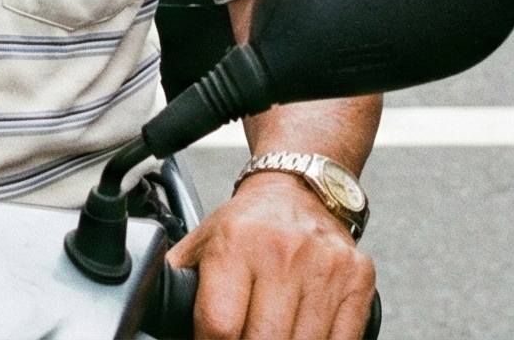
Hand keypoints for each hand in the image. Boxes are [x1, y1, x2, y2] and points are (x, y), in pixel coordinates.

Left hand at [172, 175, 375, 339]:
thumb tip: (155, 328)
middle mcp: (283, 253)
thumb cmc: (247, 225)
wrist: (301, 188)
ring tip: (266, 336)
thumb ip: (175, 286)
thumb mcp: (201, 244)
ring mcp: (326, 267)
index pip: (220, 326)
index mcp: (236, 243)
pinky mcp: (358, 279)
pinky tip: (298, 336)